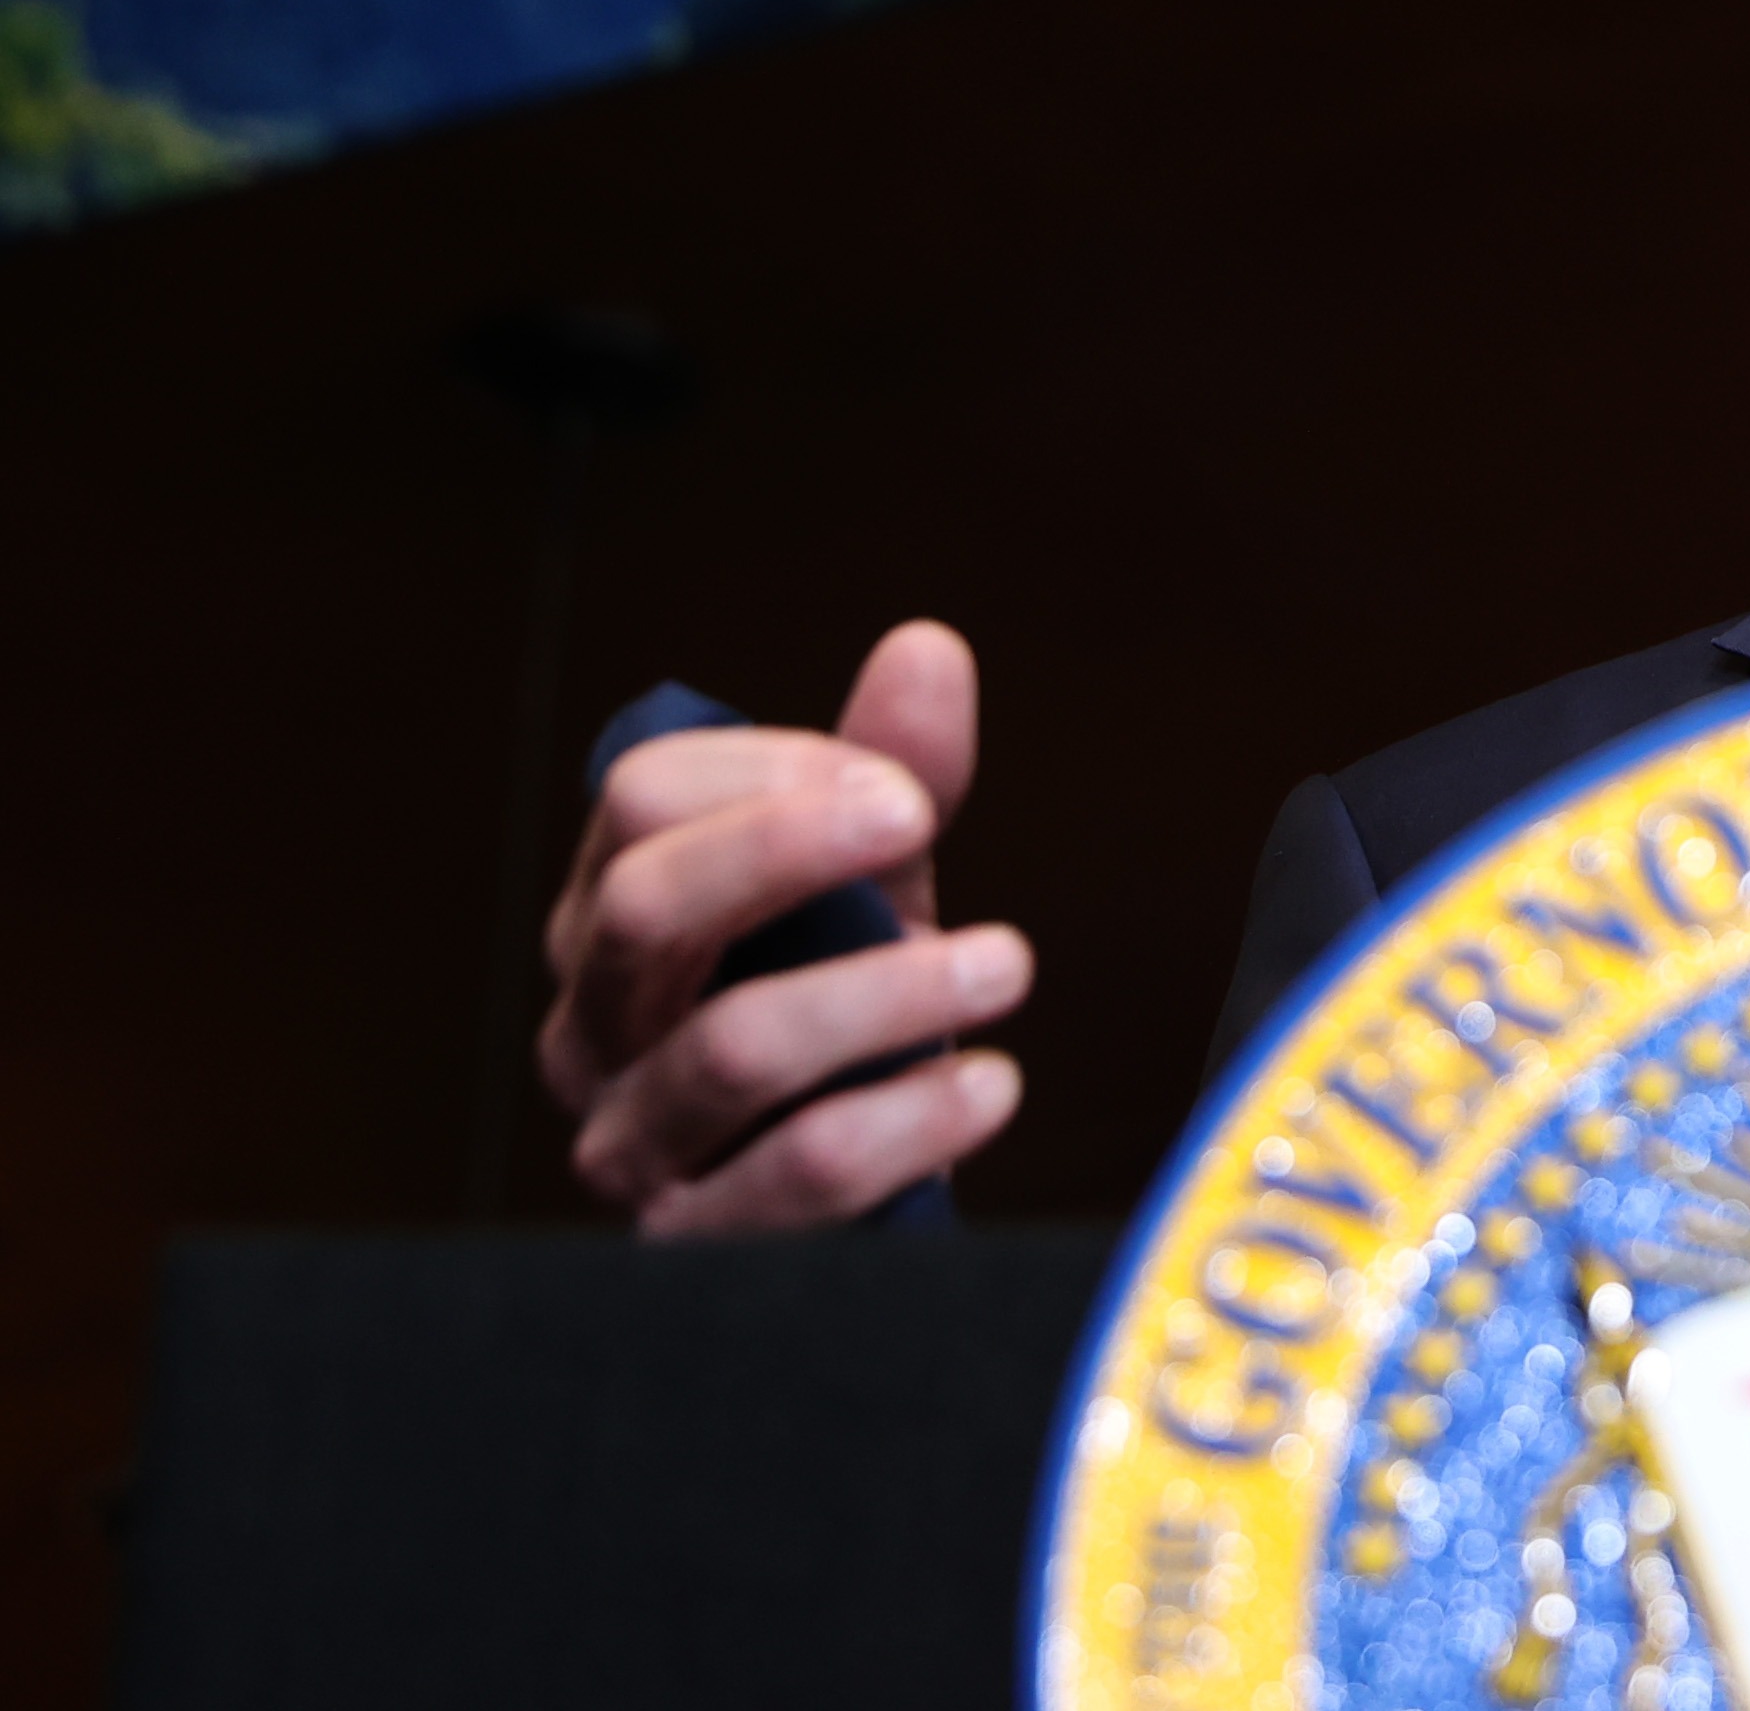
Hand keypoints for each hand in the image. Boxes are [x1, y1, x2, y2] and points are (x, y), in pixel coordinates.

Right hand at [538, 619, 1034, 1234]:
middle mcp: (594, 1024)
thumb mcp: (872, 884)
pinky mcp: (699, 1246)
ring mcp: (634, 1142)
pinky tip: (994, 1082)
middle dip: (788, 847)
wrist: (862, 1189)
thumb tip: (927, 646)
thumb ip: (895, 769)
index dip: (774, 766)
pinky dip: (912, 1122)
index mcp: (615, 912)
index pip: (642, 796)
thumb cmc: (845, 1008)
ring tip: (1010, 961)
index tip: (897, 786)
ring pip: (732, 1046)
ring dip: (888, 992)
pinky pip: (798, 1177)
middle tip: (920, 820)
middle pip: (644, 903)